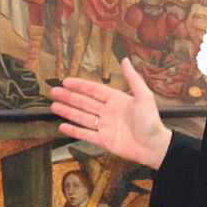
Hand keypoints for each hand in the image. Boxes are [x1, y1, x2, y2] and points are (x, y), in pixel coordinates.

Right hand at [50, 58, 172, 168]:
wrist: (153, 146)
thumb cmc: (151, 120)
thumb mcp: (144, 96)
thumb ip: (133, 78)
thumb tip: (126, 59)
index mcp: (116, 100)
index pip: (94, 90)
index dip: (80, 85)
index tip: (66, 81)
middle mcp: (108, 112)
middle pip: (84, 102)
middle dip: (68, 97)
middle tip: (53, 92)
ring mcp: (104, 127)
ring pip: (81, 117)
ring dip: (67, 112)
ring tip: (53, 106)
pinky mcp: (103, 141)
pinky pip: (85, 134)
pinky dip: (73, 130)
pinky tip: (62, 126)